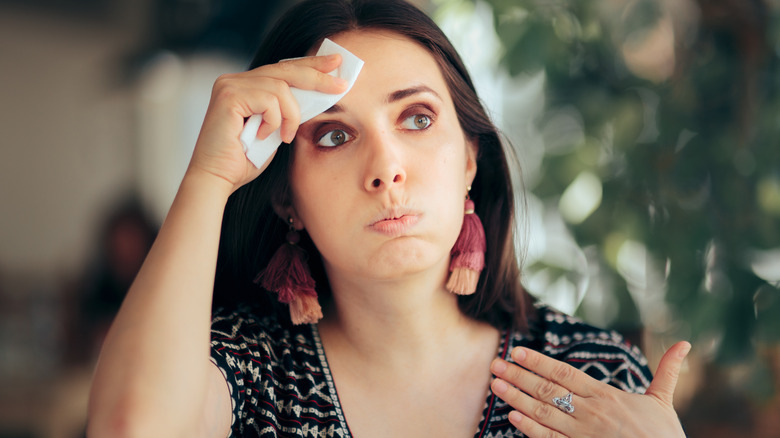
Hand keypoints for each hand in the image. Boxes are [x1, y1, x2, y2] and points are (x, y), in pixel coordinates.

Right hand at [186, 54, 347, 193]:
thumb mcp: (275, 129)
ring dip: (291, 116)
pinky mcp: (228, 95)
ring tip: (285, 136)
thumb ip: (287, 109)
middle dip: (317, 76)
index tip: (336, 64)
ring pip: (281, 88)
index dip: (311, 64)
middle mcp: (234, 79)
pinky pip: (269, 100)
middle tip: (341, 85)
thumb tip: (317, 94)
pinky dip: (274, 120)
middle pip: (285, 69)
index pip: (283, 69)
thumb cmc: (244, 159)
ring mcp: (229, 85)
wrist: (218, 179)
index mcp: (245, 85)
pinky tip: (264, 136)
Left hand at [490, 341, 690, 437]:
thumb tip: (685, 344)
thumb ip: (667, 371)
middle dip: (518, 376)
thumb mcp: (664, 402)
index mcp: (606, 396)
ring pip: (543, 413)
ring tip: (496, 386)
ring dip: (517, 399)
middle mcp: (591, 413)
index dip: (539, 362)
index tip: (517, 352)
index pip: (565, 373)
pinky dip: (530, 429)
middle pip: (547, 390)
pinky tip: (512, 418)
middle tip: (495, 365)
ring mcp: (583, 435)